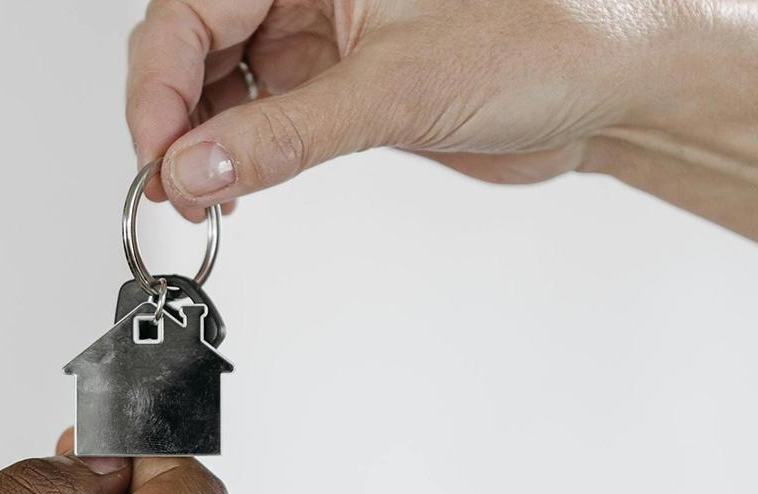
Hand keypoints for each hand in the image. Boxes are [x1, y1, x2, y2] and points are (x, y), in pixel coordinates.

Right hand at [128, 0, 757, 237]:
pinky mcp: (338, 84)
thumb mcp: (398, 88)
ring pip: (222, 85)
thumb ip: (285, 134)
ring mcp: (320, 37)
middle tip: (173, 183)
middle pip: (194, 44)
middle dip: (174, 117)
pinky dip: (241, 156)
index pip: (194, 9)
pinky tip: (236, 185)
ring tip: (202, 196)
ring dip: (202, 143)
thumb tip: (197, 167)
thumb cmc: (549, 36)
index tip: (157, 151)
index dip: (160, 83)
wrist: (614, 87)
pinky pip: (262, 117)